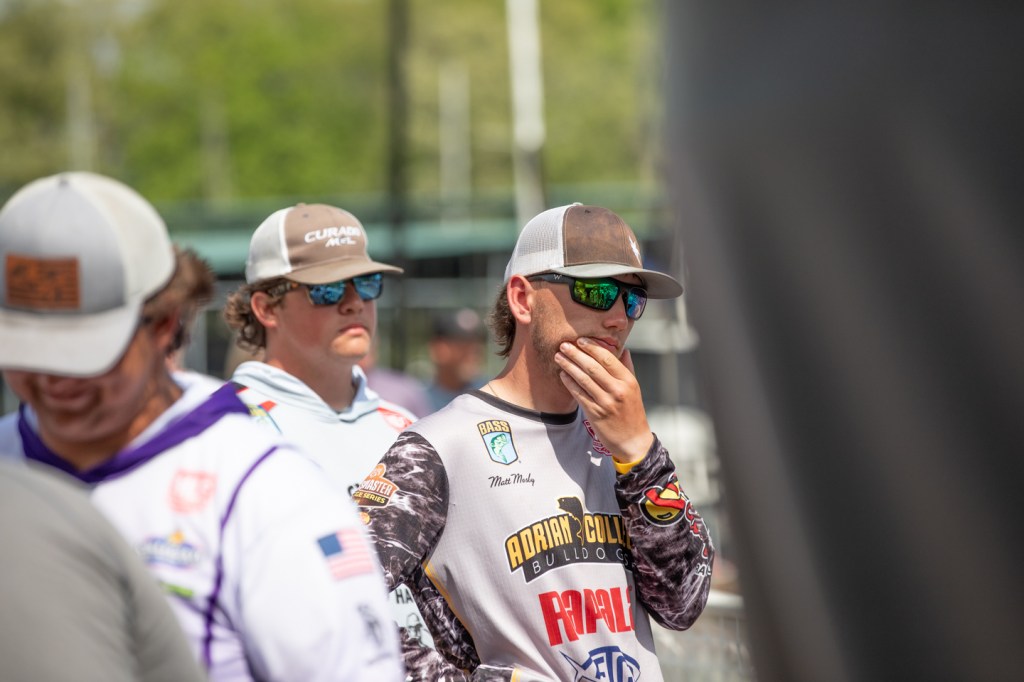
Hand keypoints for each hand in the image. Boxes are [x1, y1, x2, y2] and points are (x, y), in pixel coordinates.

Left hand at [555, 337, 654, 463]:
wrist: (632, 441)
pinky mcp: (595, 414)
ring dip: (568, 366)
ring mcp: (606, 403)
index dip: (592, 347)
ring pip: (583, 379)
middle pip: (593, 367)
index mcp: (628, 381)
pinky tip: (562, 375)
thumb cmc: (632, 412)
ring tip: (558, 357)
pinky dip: (569, 383)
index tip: (580, 340)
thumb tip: (623, 349)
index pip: (608, 358)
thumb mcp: (634, 388)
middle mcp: (618, 390)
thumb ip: (627, 368)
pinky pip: (579, 394)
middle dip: (576, 354)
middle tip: (563, 345)